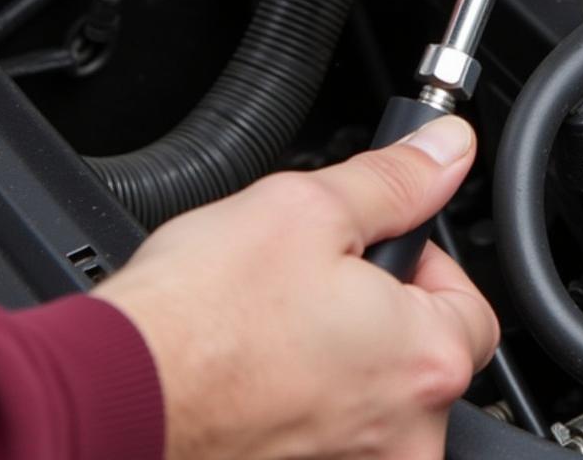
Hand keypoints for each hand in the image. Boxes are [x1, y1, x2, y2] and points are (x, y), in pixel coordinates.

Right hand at [94, 115, 496, 459]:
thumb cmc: (198, 318)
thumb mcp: (311, 208)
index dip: (426, 265)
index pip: (474, 309)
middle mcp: (402, 439)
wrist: (108, 396)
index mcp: (424, 363)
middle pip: (424, 357)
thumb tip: (446, 150)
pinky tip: (262, 372)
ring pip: (373, 399)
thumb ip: (397, 180)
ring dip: (342, 359)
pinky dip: (307, 401)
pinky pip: (331, 434)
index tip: (379, 252)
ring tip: (280, 328)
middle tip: (319, 284)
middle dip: (383, 313)